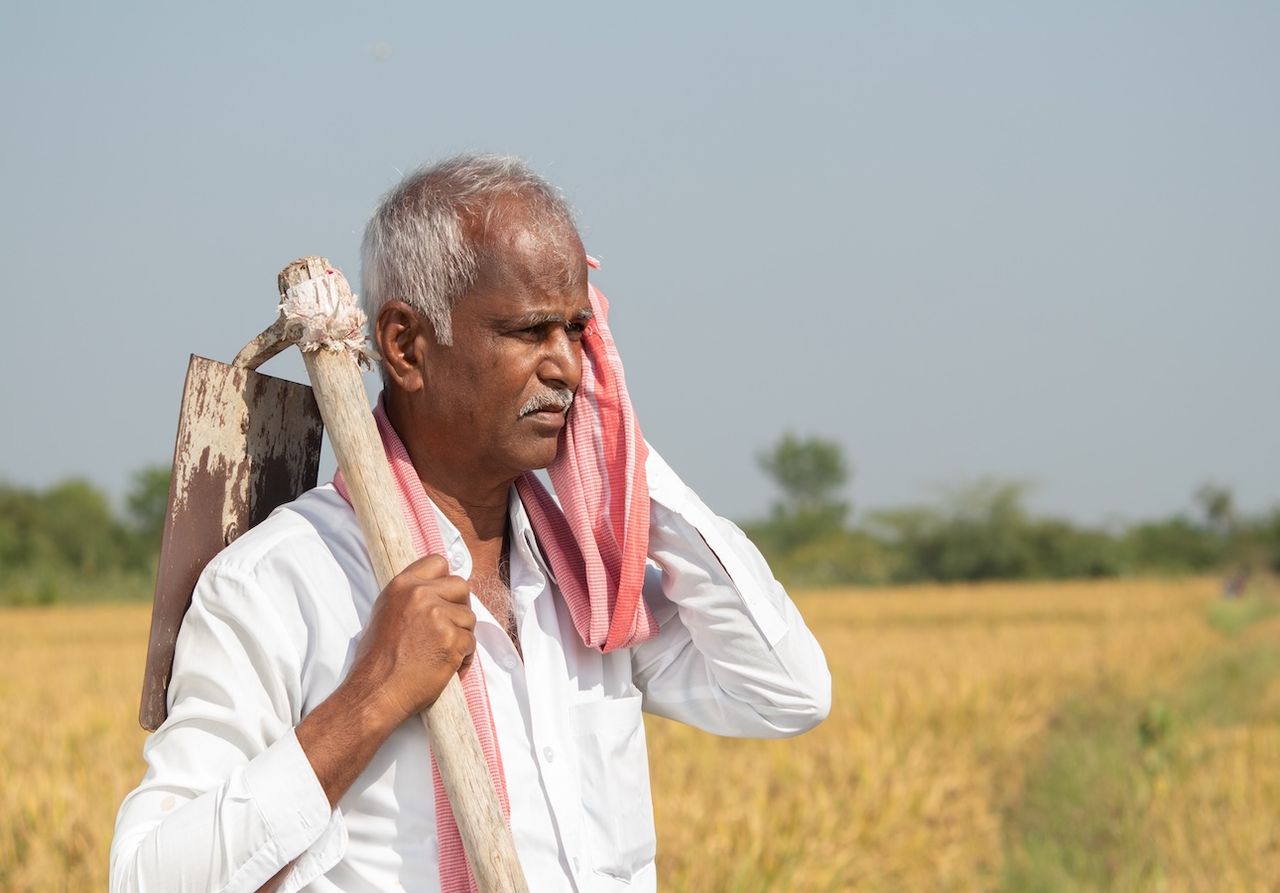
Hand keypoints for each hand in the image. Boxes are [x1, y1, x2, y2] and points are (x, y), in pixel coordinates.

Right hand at [346, 553, 475, 727]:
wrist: (377, 691)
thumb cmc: (378, 659)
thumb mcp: (386, 613)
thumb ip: (410, 597)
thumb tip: (436, 590)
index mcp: (402, 585)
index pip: (438, 562)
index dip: (445, 581)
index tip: (445, 597)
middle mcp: (420, 595)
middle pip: (461, 586)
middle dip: (459, 607)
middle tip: (448, 628)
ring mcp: (438, 616)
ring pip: (469, 617)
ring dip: (461, 636)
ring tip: (441, 652)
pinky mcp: (452, 639)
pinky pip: (471, 643)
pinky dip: (464, 657)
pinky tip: (446, 666)